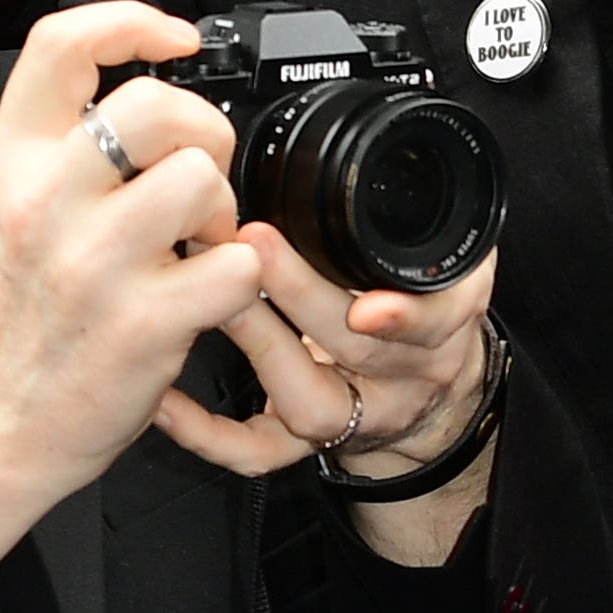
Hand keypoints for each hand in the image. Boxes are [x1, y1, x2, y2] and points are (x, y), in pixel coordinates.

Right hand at [0, 5, 270, 570]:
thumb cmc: (23, 317)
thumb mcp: (11, 205)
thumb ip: (60, 141)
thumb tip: (148, 82)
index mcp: (10, 161)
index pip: (62, 45)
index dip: (132, 22)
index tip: (176, 40)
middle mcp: (44, 201)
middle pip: (155, 104)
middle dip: (202, 132)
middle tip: (195, 177)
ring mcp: (92, 262)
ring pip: (201, 177)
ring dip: (221, 209)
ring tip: (198, 243)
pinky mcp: (143, 321)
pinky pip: (236, 263)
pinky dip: (241, 277)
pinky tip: (208, 293)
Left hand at [165, 233, 504, 567]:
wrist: (425, 394)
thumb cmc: (422, 307)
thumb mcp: (443, 263)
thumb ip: (414, 226)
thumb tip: (369, 159)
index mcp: (445, 324)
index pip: (436, 321)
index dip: (404, 318)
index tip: (367, 307)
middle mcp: (406, 377)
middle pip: (360, 350)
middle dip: (301, 298)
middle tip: (253, 246)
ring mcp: (355, 417)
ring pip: (311, 403)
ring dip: (260, 346)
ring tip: (214, 300)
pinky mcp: (308, 445)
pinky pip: (261, 452)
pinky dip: (208, 432)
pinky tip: (166, 399)